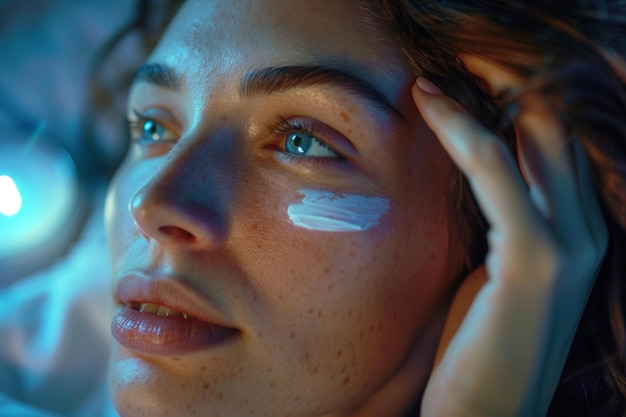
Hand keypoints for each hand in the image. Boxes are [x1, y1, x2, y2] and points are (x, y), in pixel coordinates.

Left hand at [414, 57, 607, 416]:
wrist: (485, 413)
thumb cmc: (482, 343)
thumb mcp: (497, 272)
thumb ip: (505, 222)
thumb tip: (486, 174)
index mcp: (580, 233)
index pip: (555, 146)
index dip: (514, 106)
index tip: (465, 83)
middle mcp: (588, 232)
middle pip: (552, 130)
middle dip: (503, 90)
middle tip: (448, 69)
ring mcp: (570, 245)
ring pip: (530, 137)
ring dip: (476, 100)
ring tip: (425, 85)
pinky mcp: (535, 259)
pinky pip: (495, 167)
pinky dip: (460, 128)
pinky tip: (427, 104)